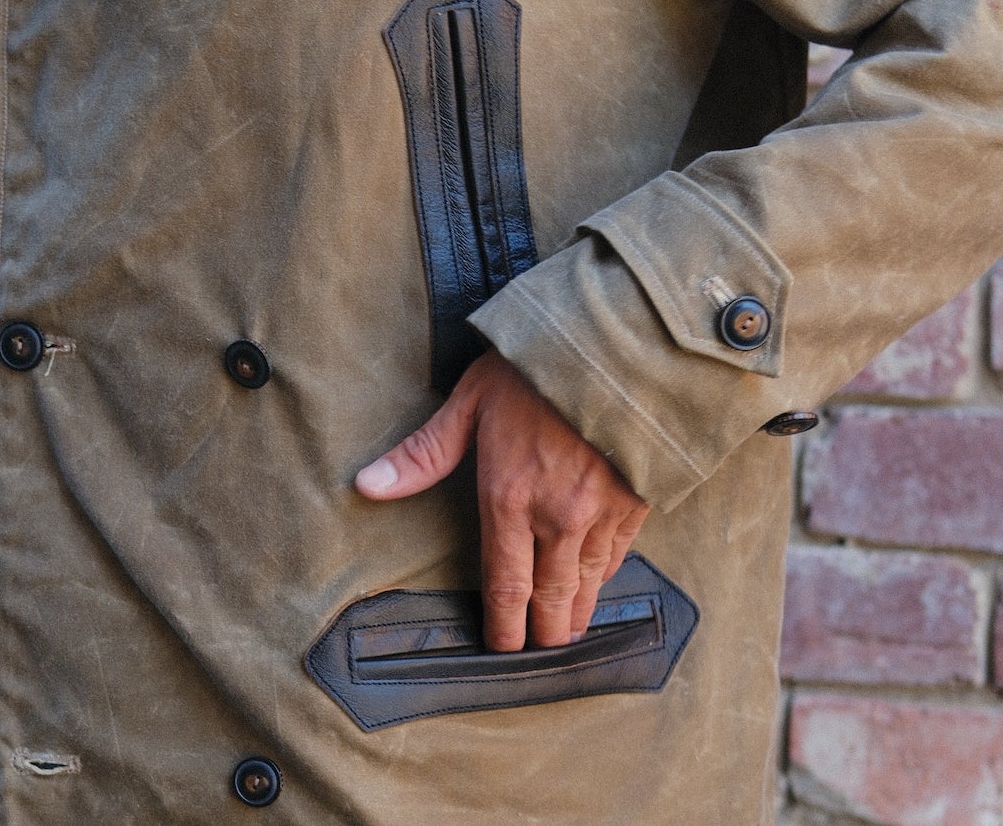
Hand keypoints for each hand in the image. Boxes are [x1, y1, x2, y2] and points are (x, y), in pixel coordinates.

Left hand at [355, 350, 648, 651]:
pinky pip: (618, 558)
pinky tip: (599, 586)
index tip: (499, 648)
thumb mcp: (470, 402)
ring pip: (587, 586)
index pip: (504, 586)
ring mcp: (600, 515)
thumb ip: (423, 453)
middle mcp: (555, 519)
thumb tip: (367, 484)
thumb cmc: (534, 368)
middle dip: (541, 635)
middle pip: (548, 600)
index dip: (502, 627)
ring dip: (575, 616)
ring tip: (566, 634)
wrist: (613, 349)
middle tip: (535, 653)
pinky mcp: (635, 503)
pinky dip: (606, 580)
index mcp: (508, 498)